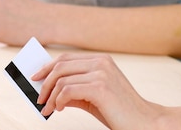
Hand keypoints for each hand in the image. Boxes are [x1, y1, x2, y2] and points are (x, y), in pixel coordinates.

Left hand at [32, 53, 161, 129]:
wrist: (146, 122)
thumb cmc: (119, 111)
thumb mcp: (93, 97)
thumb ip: (74, 91)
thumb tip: (51, 92)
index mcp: (101, 60)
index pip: (65, 59)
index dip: (47, 68)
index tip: (35, 78)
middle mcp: (100, 62)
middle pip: (60, 66)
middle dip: (44, 82)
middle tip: (38, 99)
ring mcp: (101, 73)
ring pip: (61, 79)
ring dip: (50, 96)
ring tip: (49, 109)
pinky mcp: (100, 87)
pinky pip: (67, 90)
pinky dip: (58, 101)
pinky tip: (60, 109)